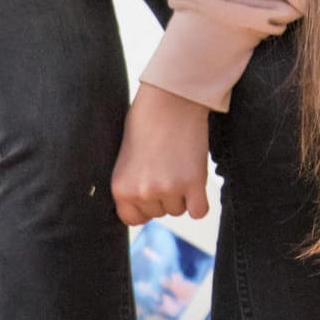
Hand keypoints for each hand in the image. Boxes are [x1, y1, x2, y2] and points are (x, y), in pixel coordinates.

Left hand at [112, 84, 210, 224]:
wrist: (169, 100)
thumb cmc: (146, 124)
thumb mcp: (126, 159)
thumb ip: (131, 186)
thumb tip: (143, 210)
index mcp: (121, 187)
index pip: (132, 219)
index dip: (143, 207)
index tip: (150, 190)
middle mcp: (143, 192)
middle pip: (159, 213)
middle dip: (164, 195)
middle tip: (165, 166)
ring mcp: (168, 188)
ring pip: (179, 210)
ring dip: (182, 194)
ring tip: (177, 164)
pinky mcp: (194, 183)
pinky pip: (198, 211)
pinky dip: (199, 201)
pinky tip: (195, 181)